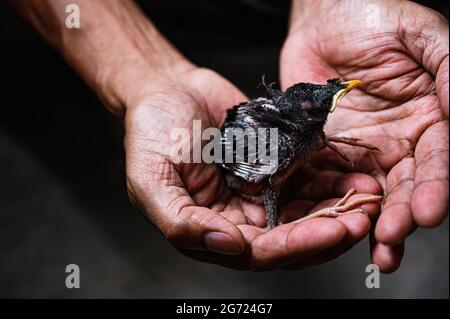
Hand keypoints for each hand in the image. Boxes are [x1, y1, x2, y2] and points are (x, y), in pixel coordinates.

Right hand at [124, 64, 381, 269]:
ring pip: (306, 211)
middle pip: (291, 236)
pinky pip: (307, 179)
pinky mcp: (274, 165)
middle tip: (363, 217)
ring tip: (369, 197)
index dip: (297, 245)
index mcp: (210, 229)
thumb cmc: (152, 132)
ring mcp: (258, 191)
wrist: (167, 89)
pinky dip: (332, 180)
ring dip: (338, 208)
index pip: (259, 251)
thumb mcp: (152, 179)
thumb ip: (182, 222)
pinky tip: (354, 176)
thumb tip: (229, 247)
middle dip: (329, 230)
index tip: (331, 231)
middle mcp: (239, 216)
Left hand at [281, 0, 448, 271]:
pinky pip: (330, 180)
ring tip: (375, 249)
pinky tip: (333, 223)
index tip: (428, 212)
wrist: (324, 19)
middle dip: (401, 214)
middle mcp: (397, 141)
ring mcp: (361, 149)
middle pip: (404, 185)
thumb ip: (448, 70)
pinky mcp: (327, 150)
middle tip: (392, 237)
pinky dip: (333, 203)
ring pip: (371, 192)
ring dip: (371, 222)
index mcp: (427, 118)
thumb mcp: (420, 37)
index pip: (435, 160)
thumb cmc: (374, 18)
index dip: (434, 187)